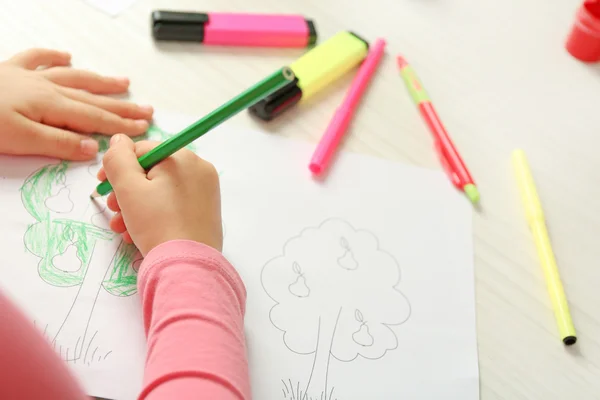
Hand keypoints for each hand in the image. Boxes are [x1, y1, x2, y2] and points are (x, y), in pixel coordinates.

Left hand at [0, 48, 153, 159]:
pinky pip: (36, 59)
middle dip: (121, 106)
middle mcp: (44, 88)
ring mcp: (27, 76)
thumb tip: (93, 148)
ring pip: (72, 76)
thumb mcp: (19, 140)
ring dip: (99, 81)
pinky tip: (66, 56)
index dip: (121, 125)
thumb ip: (58, 143)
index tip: (144, 130)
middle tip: (146, 111)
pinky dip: (53, 57)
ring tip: (122, 83)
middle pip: (91, 97)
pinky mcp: (8, 70)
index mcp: (50, 106)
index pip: (95, 118)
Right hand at [98, 135, 222, 255]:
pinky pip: (173, 206)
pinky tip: (137, 233)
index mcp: (184, 158)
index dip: (118, 166)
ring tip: (121, 227)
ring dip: (136, 207)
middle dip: (126, 192)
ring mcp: (206, 193)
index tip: (101, 185)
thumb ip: (118, 159)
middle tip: (113, 210)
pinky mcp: (206, 213)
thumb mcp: (128, 188)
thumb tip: (119, 139)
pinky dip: (154, 216)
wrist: (187, 266)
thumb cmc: (157, 224)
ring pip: (160, 192)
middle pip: (152, 173)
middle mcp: (200, 171)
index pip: (142, 151)